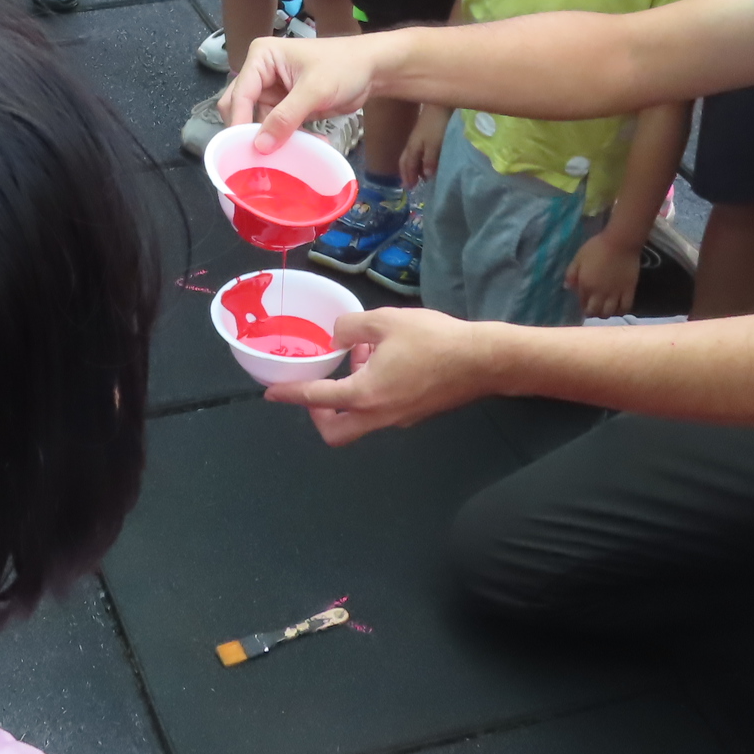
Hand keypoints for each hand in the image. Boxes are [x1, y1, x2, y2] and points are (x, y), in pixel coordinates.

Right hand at [225, 30, 388, 149]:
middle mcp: (261, 73)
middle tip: (261, 155)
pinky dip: (289, 138)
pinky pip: (277, 128)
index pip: (240, 93)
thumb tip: (260, 146)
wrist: (373, 70)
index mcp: (261, 57)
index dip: (239, 121)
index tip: (242, 149)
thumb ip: (285, 117)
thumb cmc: (344, 67)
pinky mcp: (286, 106)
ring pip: (259, 123)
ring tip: (295, 151)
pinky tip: (310, 143)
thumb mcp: (314, 90)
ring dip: (275, 138)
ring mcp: (273, 90)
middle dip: (252, 131)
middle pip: (242, 108)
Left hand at [264, 306, 492, 445]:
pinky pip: (381, 411)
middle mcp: (379, 415)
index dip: (290, 395)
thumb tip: (337, 336)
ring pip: (360, 421)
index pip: (316, 398)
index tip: (271, 394)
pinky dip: (371, 392)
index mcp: (365, 394)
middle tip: (315, 389)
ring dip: (348, 397)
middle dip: (318, 415)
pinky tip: (383, 360)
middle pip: (337, 432)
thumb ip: (351, 327)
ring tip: (359, 357)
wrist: (482, 361)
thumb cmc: (433, 340)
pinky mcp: (415, 415)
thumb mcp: (385, 321)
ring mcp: (399, 420)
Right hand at [399, 106, 450, 190]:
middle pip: (405, 160)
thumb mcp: (434, 144)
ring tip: (417, 175)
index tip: (409, 188)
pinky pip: (417, 150)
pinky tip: (424, 160)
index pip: (407, 165)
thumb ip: (429, 160)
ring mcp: (417, 137)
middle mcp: (412, 143)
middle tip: (410, 184)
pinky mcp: (424, 131)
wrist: (440, 103)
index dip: (408, 176)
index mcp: (413, 147)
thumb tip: (425, 176)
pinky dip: (418, 158)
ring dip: (412, 166)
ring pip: (410, 155)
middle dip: (406, 172)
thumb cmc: (437, 124)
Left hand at [564, 233, 640, 320]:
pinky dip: (621, 311)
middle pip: (595, 312)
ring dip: (605, 314)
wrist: (620, 243)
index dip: (582, 305)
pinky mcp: (629, 290)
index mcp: (586, 285)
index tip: (584, 304)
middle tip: (593, 309)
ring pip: (609, 313)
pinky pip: (625, 307)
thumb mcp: (578, 258)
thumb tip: (567, 287)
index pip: (582, 303)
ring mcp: (615, 293)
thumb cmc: (597, 247)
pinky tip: (618, 308)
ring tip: (605, 310)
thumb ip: (571, 273)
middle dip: (592, 313)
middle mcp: (600, 293)